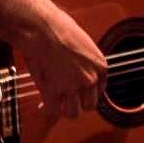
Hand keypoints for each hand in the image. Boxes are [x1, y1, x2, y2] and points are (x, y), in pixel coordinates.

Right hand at [17, 0, 105, 120]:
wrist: (43, 29)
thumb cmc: (60, 31)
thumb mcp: (83, 46)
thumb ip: (85, 62)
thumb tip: (78, 70)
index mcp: (100, 66)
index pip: (100, 90)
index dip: (87, 92)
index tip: (78, 92)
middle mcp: (90, 79)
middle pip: (90, 105)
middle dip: (78, 104)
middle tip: (66, 100)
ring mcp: (73, 87)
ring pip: (73, 113)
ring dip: (64, 110)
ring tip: (55, 104)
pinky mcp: (54, 92)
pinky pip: (53, 111)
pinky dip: (48, 110)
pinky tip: (43, 105)